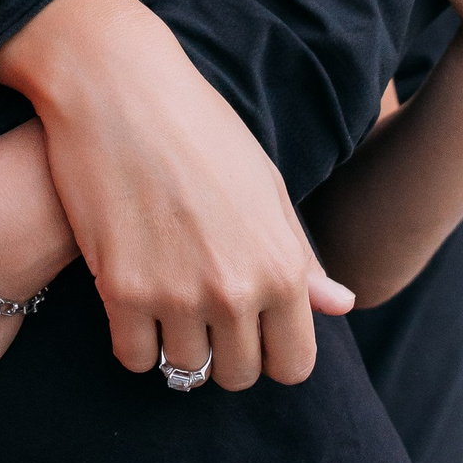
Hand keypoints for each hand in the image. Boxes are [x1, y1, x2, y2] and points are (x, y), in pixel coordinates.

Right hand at [0, 0, 353, 389]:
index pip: (293, 365)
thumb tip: (341, 305)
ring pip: (183, 370)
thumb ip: (299, 255)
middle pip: (237, 375)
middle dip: (222, 353)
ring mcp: (178, 293)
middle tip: (201, 311)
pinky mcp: (122, 289)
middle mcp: (237, 289)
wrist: (121, 87)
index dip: (271, 353)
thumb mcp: (264, 184)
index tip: (249, 329)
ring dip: (174, 345)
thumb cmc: (199, 127)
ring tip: (164, 299)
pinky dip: (133, 341)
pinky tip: (131, 303)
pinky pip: (133, 357)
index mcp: (282, 266)